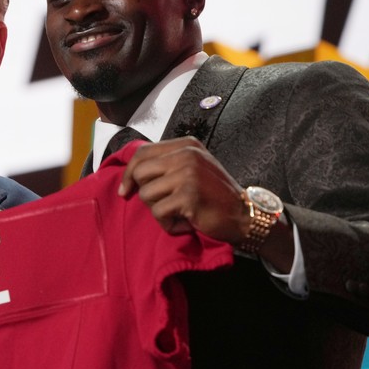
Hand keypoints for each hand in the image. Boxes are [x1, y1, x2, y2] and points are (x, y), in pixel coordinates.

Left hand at [118, 137, 248, 242]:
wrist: (244, 216)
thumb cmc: (213, 195)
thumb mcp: (192, 169)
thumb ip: (166, 164)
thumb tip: (130, 172)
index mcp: (186, 145)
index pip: (142, 152)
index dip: (128, 173)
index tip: (125, 190)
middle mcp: (187, 154)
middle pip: (139, 173)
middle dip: (145, 194)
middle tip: (165, 205)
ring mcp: (188, 173)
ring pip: (146, 194)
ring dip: (159, 211)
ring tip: (180, 212)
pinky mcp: (188, 195)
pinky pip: (158, 213)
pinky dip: (169, 224)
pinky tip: (187, 222)